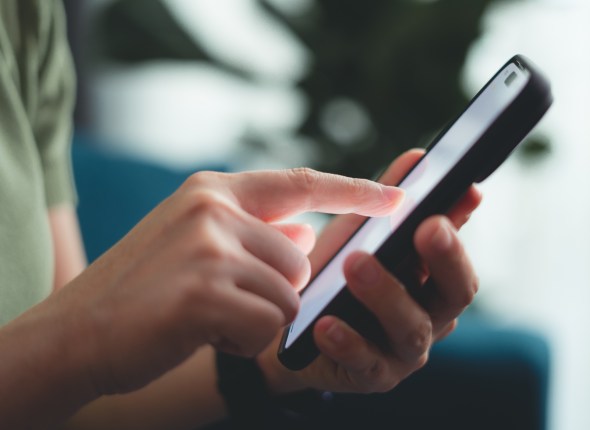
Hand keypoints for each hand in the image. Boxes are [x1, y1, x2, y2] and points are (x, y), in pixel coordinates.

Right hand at [27, 168, 403, 396]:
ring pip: (289, 295)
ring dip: (257, 317)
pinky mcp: (205, 293)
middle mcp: (212, 209)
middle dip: (275, 290)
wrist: (76, 333)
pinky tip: (202, 333)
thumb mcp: (195, 244)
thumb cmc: (144, 291)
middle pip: (299, 258)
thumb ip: (253, 233)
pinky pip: (267, 325)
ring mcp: (208, 248)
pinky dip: (243, 338)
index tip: (399, 196)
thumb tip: (306, 234)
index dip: (355, 190)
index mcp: (212, 191)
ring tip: (207, 316)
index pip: (302, 182)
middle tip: (221, 300)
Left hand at [258, 150, 480, 393]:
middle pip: (455, 293)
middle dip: (445, 258)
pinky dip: (348, 342)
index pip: (459, 253)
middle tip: (425, 226)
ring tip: (355, 264)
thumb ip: (389, 200)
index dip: (464, 224)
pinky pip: (366, 363)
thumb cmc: (334, 275)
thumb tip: (419, 158)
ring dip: (386, 294)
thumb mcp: (359, 233)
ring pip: (412, 328)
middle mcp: (431, 316)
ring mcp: (404, 351)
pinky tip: (325, 324)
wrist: (292, 329)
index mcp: (433, 281)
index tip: (466, 188)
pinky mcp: (372, 376)